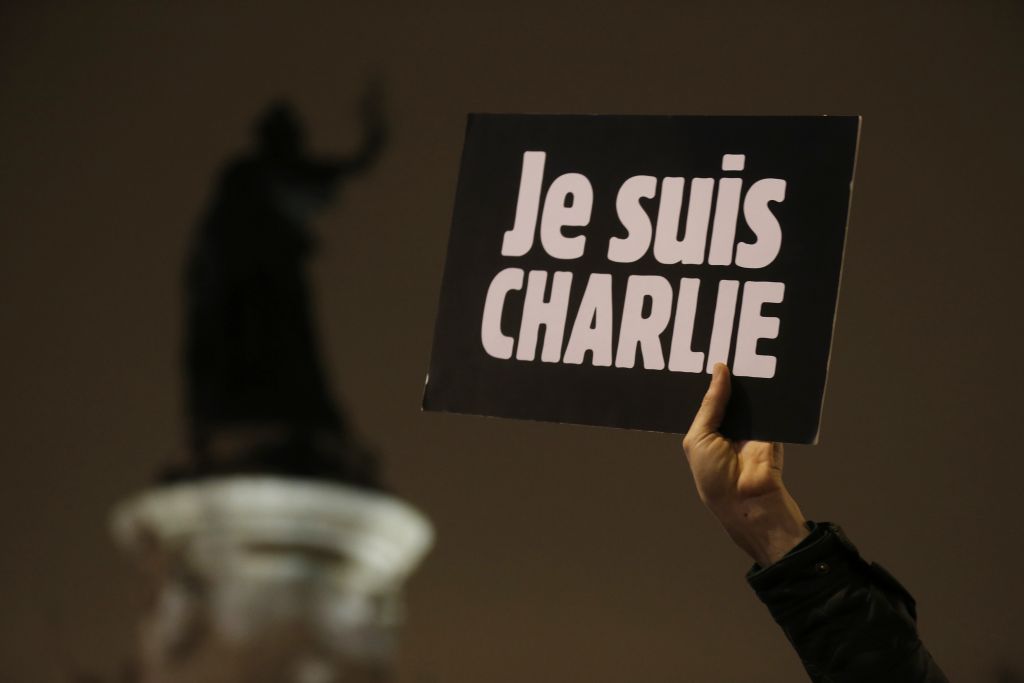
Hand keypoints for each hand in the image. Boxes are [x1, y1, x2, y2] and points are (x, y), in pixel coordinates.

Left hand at [682, 363, 808, 566]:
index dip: (706, 378)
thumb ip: (711, 403)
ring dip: (750, 379)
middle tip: (727, 341)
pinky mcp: (773, 428)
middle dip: (730, 374)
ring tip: (746, 346)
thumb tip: (720, 369)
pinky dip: (770, 391)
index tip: (705, 351)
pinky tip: (766, 367)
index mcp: (706, 428)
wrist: (746, 501)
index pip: (707, 397)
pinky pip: (772, 405)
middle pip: (730, 392)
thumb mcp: (700, 436)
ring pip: (751, 395)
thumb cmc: (714, 476)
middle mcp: (729, 425)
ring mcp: (751, 426)